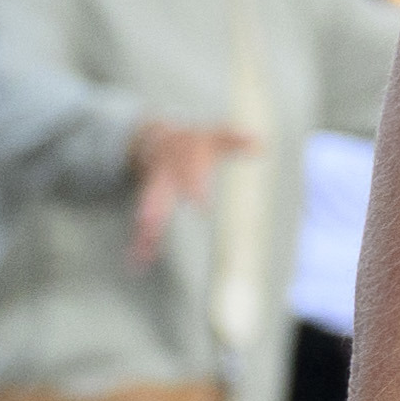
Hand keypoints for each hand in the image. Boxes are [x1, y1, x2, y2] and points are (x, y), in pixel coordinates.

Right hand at [128, 121, 247, 263]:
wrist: (152, 139)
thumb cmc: (192, 143)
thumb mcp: (213, 137)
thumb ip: (234, 140)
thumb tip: (261, 146)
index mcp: (180, 158)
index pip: (187, 171)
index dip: (192, 184)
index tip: (199, 202)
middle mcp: (163, 176)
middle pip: (159, 192)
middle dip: (157, 209)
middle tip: (152, 225)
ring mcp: (152, 190)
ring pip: (147, 213)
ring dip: (144, 232)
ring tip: (142, 254)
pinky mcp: (147, 204)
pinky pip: (142, 225)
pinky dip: (140, 244)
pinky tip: (138, 263)